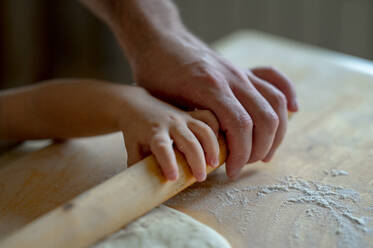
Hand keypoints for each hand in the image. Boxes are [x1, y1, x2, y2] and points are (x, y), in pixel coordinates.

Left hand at [120, 87, 219, 181]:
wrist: (136, 105)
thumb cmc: (135, 132)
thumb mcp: (133, 149)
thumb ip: (140, 167)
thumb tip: (146, 189)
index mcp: (153, 133)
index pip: (162, 147)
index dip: (168, 162)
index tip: (173, 178)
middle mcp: (170, 124)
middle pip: (188, 141)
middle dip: (197, 160)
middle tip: (200, 178)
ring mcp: (183, 117)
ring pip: (203, 129)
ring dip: (212, 147)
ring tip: (215, 164)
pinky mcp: (191, 114)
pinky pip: (208, 117)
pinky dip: (217, 129)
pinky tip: (220, 143)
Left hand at [132, 34, 297, 178]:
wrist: (160, 41)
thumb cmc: (156, 73)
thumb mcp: (164, 104)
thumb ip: (188, 126)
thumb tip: (202, 156)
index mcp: (210, 86)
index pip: (241, 127)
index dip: (241, 155)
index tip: (230, 172)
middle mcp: (232, 78)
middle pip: (266, 118)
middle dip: (260, 149)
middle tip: (243, 165)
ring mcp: (240, 72)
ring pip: (275, 103)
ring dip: (276, 132)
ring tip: (263, 152)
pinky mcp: (243, 70)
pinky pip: (275, 80)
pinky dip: (288, 96)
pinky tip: (291, 111)